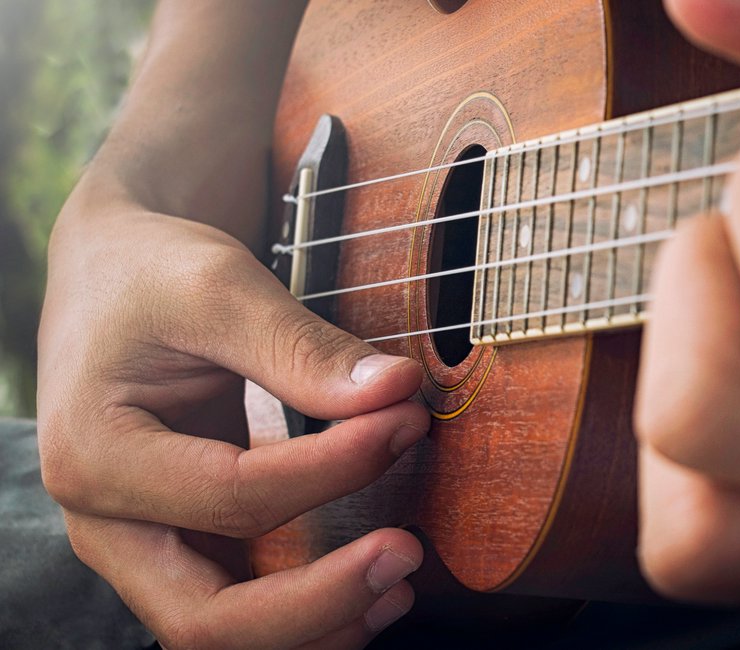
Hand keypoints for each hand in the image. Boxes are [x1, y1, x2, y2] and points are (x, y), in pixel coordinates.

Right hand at [38, 198, 431, 647]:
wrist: (117, 275)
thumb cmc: (154, 274)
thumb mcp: (219, 286)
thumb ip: (302, 348)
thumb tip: (396, 392)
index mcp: (94, 454)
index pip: (235, 496)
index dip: (335, 469)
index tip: (406, 418)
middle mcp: (106, 522)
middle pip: (207, 617)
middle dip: (319, 600)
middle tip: (406, 553)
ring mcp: (142, 544)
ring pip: (222, 632)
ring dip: (317, 623)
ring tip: (401, 583)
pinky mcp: (183, 544)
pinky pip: (241, 607)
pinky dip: (306, 611)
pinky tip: (372, 587)